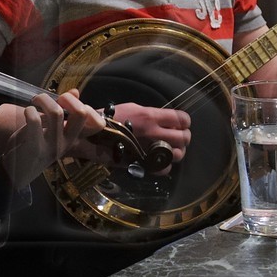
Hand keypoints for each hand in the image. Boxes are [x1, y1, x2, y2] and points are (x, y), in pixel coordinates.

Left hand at [0, 89, 106, 187]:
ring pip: (56, 113)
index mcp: (73, 138)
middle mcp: (66, 142)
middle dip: (67, 98)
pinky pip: (35, 121)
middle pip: (80, 113)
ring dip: (43, 100)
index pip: (94, 121)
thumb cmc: (34, 147)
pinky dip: (30, 111)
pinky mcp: (35, 147)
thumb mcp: (51, 130)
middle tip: (50, 99)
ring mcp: (52, 146)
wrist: (16, 173)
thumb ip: (62, 113)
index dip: (80, 103)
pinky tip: (27, 112)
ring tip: (34, 101)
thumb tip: (75, 91)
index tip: (63, 100)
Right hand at [73, 102, 191, 169]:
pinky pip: (164, 168)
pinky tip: (159, 160)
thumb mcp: (133, 108)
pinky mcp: (142, 164)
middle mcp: (154, 133)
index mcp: (151, 117)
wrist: (92, 135)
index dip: (184, 121)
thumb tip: (165, 119)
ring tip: (168, 149)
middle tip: (177, 137)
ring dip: (176, 151)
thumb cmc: (111, 118)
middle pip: (184, 138)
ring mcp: (149, 150)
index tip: (179, 123)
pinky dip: (164, 165)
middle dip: (183, 137)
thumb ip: (152, 114)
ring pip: (177, 154)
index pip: (182, 119)